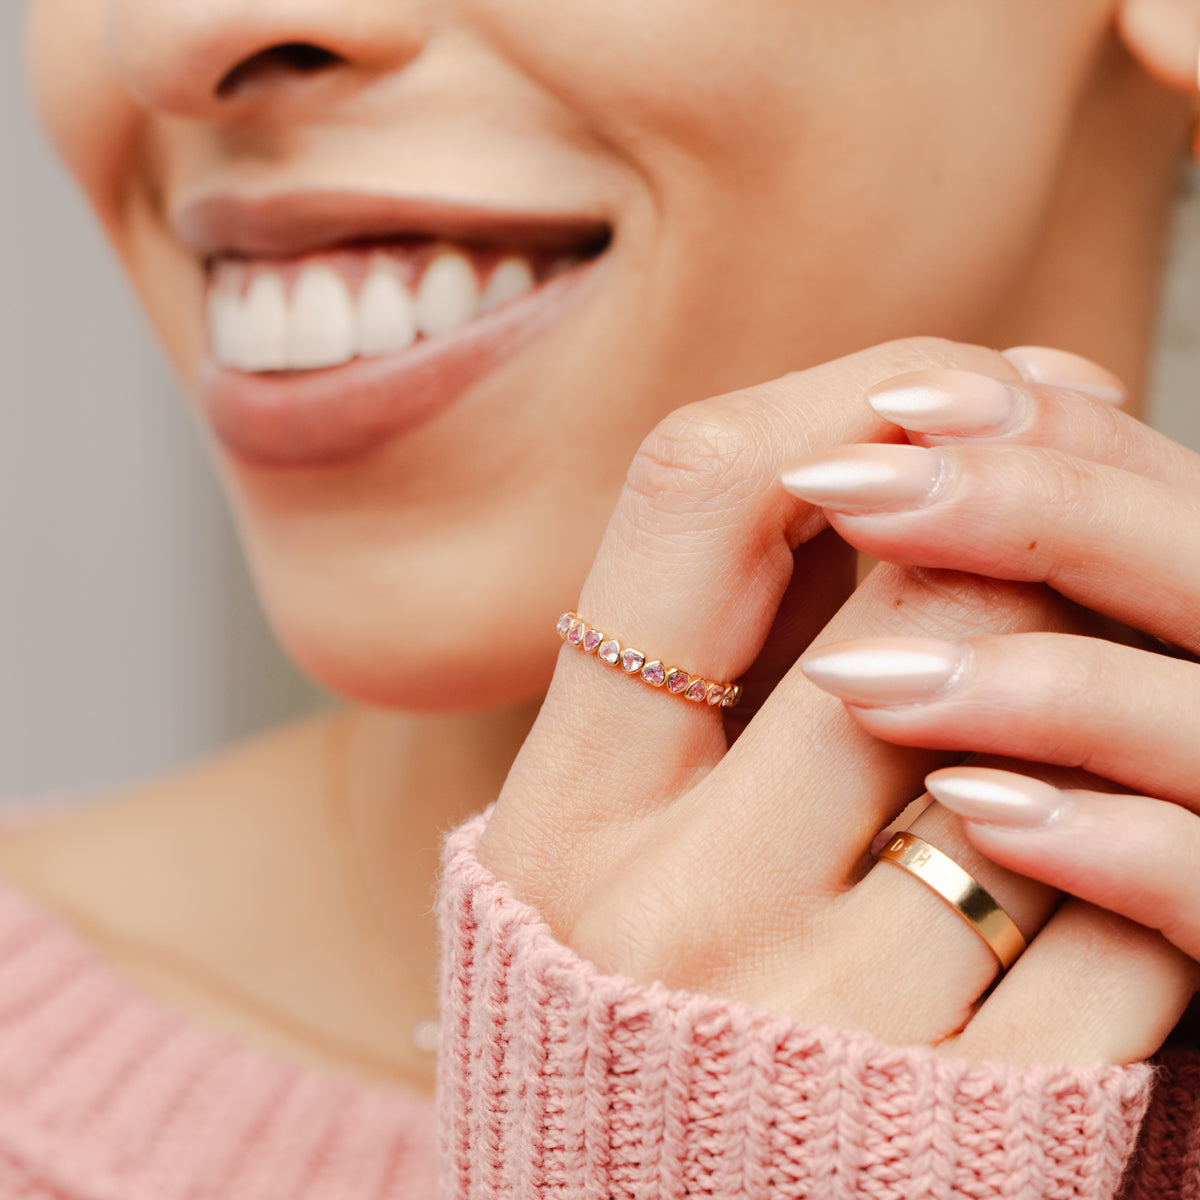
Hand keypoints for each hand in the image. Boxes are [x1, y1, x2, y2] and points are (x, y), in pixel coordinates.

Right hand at [479, 339, 1190, 1066]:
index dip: (825, 403)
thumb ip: (705, 665)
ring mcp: (827, 1029)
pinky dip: (1147, 833)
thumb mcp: (605, 835)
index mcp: (560, 818)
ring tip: (1088, 628)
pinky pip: (1131, 921)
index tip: (919, 399)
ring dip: (1086, 659)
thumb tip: (877, 446)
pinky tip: (1121, 804)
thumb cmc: (635, 1003)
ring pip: (1036, 745)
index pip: (687, 501)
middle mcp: (671, 917)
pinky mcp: (981, 1127)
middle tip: (1046, 486)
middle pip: (906, 605)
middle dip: (1001, 522)